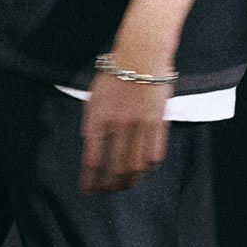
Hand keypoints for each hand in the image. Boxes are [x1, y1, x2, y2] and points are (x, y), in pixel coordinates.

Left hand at [79, 69, 172, 193]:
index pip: (92, 159)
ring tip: (125, 185)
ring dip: (129, 180)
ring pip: (135, 166)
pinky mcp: (158, 123)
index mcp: (97, 119)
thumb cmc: (114, 74)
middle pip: (115, 168)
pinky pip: (154, 154)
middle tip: (107, 191)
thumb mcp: (93, 99)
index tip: (88, 189)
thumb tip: (93, 148)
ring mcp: (140, 126)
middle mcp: (118, 126)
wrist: (140, 55)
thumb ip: (93, 124)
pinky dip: (148, 166)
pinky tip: (143, 168)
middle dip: (109, 186)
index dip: (90, 180)